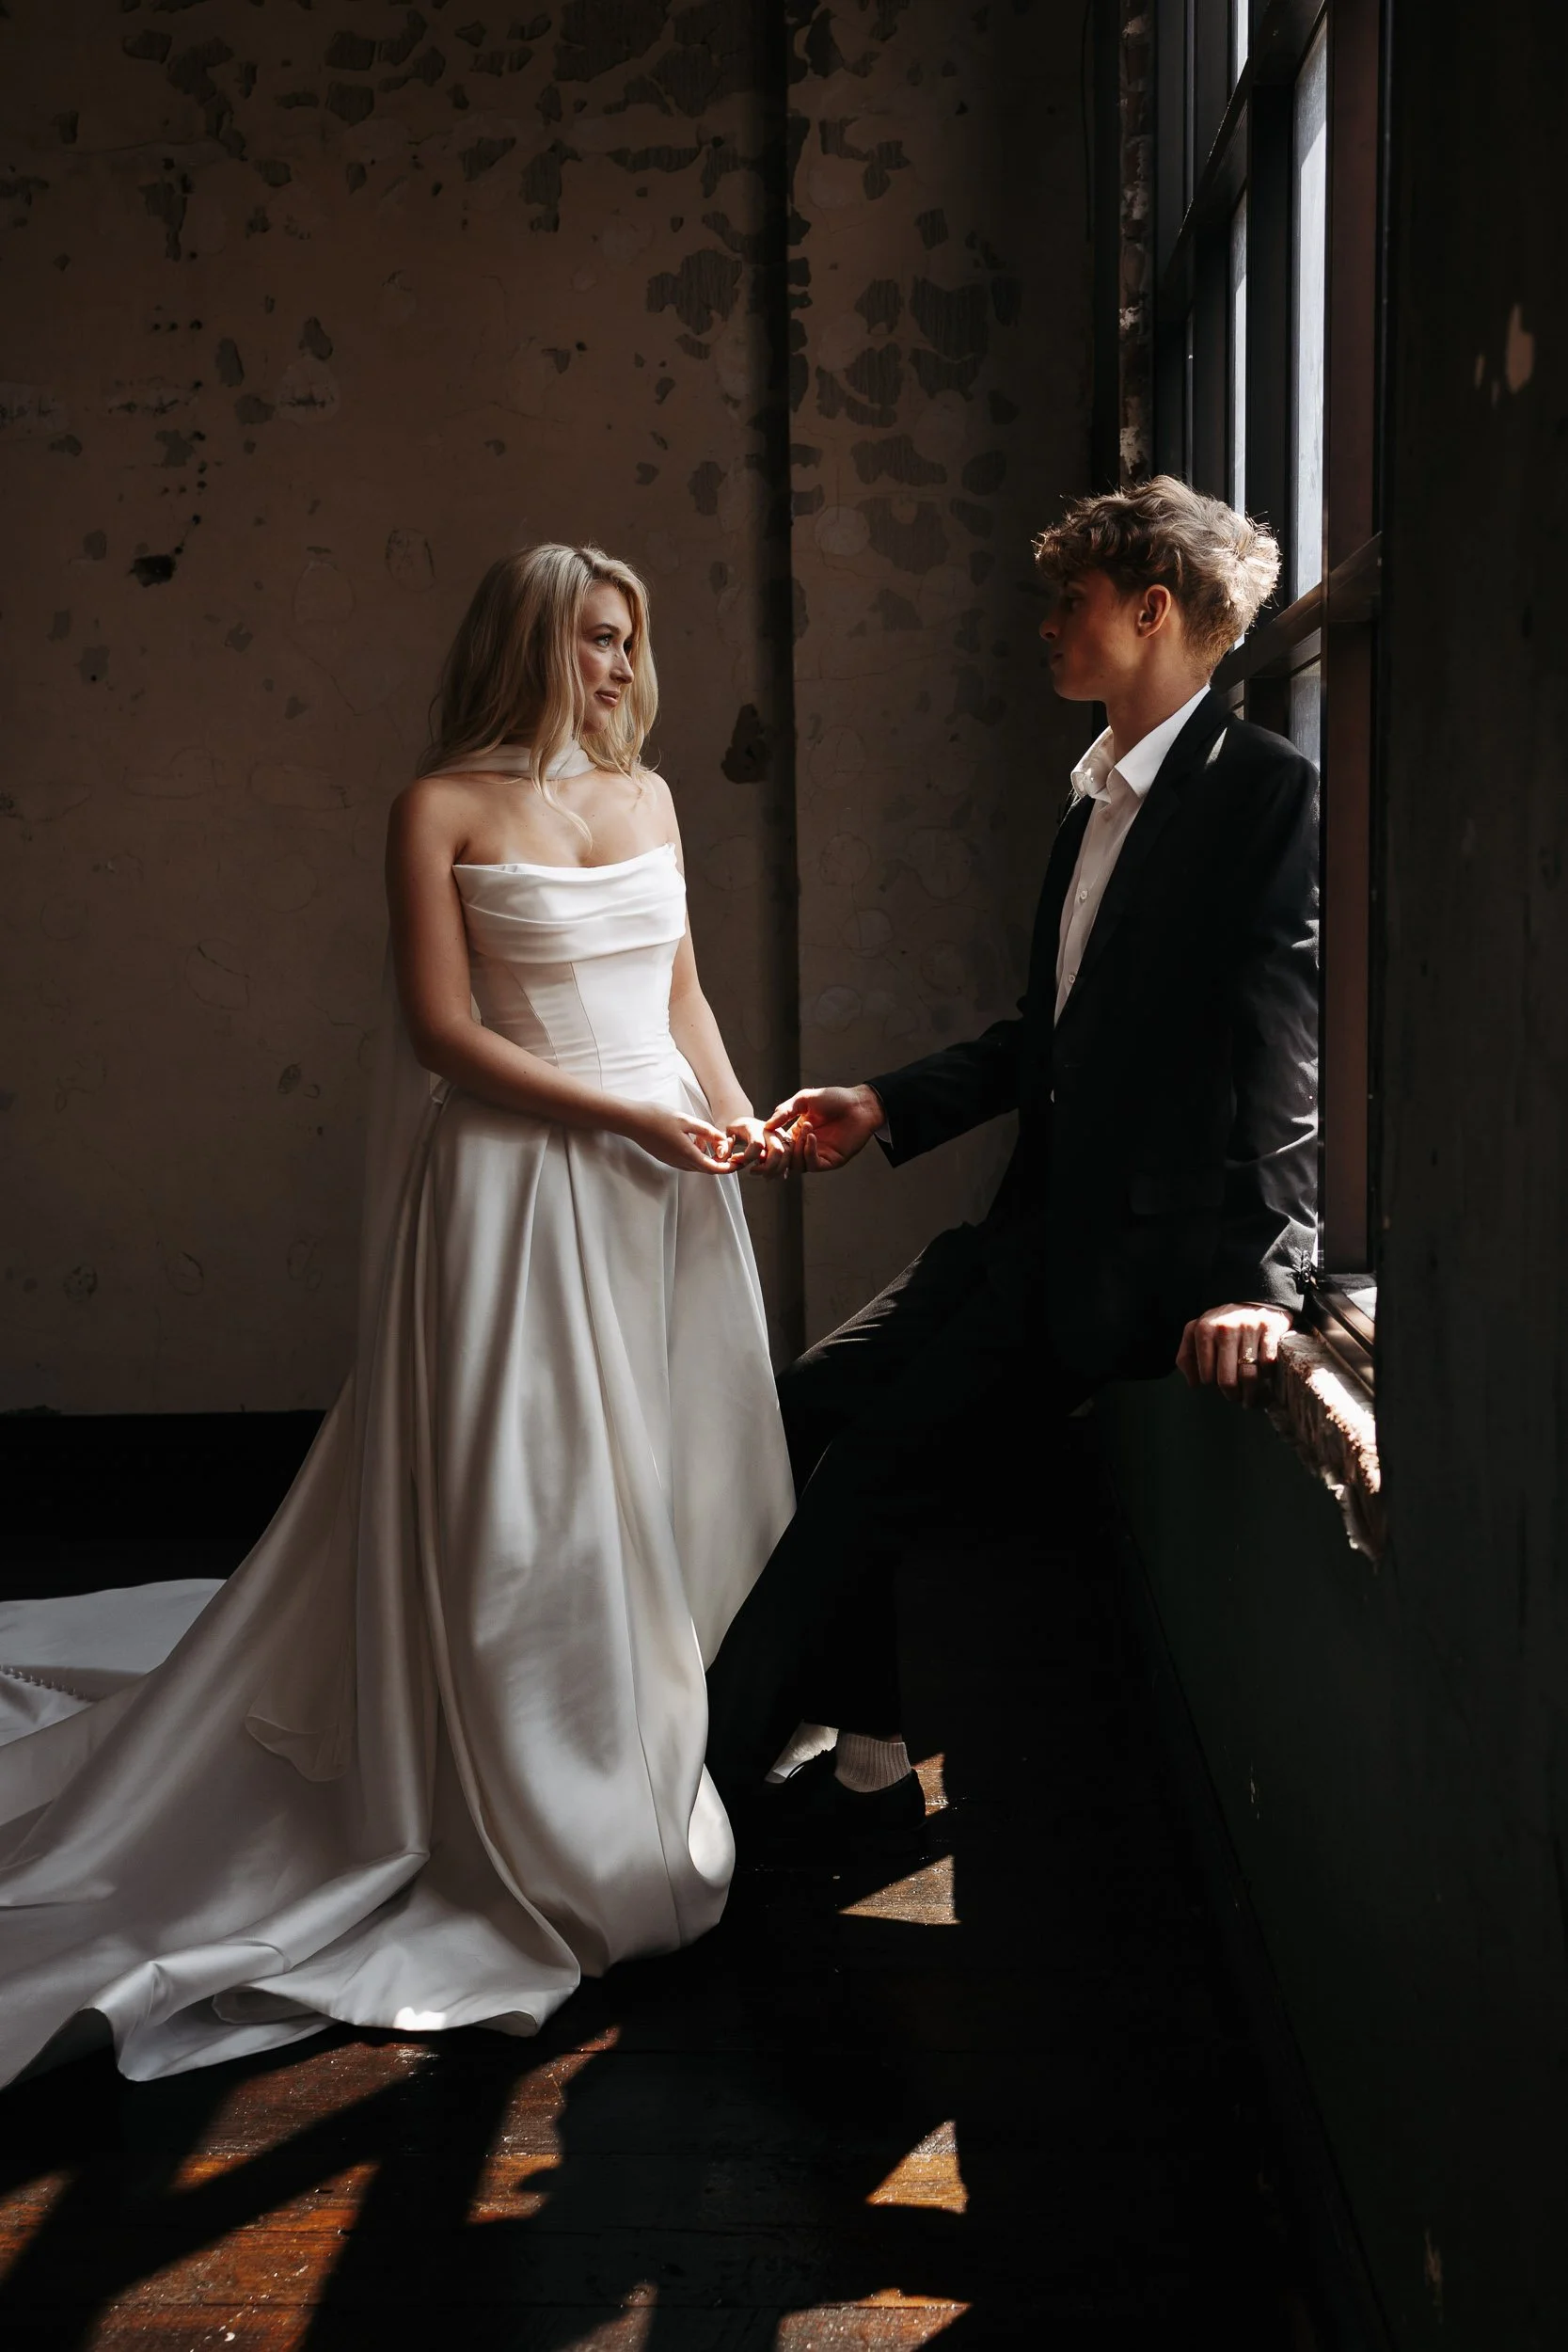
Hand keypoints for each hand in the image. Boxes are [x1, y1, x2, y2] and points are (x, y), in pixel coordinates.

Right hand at [622, 1104, 735, 1174]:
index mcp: (687, 1154)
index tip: (738, 1163)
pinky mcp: (666, 1158)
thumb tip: (722, 1140)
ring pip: (696, 1165)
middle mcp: (680, 1162)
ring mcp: (672, 1162)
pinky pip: (687, 1162)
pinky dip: (696, 1155)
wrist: (632, 1121)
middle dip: (720, 1162)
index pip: (713, 1169)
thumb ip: (706, 1131)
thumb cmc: (657, 1117)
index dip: (728, 1168)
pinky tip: (695, 1141)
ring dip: (707, 1157)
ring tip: (709, 1140)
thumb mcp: (686, 1120)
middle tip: (729, 1150)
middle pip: (706, 1169)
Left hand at [721, 1114, 790, 1177]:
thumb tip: (722, 1155)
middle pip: (777, 1151)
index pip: (757, 1144)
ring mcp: (779, 1135)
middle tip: (753, 1172)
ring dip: (776, 1170)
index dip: (747, 1158)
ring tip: (763, 1175)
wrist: (743, 1121)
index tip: (736, 1161)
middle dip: (767, 1167)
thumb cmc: (733, 1130)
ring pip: (786, 1155)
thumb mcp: (723, 1135)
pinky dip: (783, 1169)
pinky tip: (771, 1174)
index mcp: (753, 1127)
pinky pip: (790, 1157)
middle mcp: (770, 1129)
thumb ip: (722, 1146)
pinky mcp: (785, 1142)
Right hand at [764, 1083, 884, 1173]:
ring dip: (798, 1149)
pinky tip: (812, 1137)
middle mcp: (805, 1146)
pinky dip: (809, 1152)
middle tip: (782, 1139)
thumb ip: (784, 1111)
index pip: (778, 1146)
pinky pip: (813, 1165)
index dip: (771, 1144)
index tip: (766, 1136)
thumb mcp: (803, 1100)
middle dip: (781, 1151)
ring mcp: (818, 1155)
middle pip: (785, 1160)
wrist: (859, 1104)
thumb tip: (766, 1126)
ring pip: (797, 1165)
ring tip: (806, 1129)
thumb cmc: (834, 1099)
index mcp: (797, 1133)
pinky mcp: (830, 1161)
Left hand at [1176, 1302, 1292, 1402]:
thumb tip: (1193, 1384)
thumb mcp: (1197, 1332)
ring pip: (1249, 1376)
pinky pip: (1269, 1363)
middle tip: (1235, 1397)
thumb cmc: (1222, 1323)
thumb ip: (1186, 1356)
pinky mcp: (1270, 1328)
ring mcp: (1249, 1328)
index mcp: (1204, 1330)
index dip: (1213, 1386)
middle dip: (1232, 1395)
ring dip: (1251, 1394)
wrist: (1253, 1300)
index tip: (1218, 1387)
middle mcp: (1225, 1328)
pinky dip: (1268, 1375)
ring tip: (1249, 1399)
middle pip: (1227, 1380)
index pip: (1206, 1375)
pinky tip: (1265, 1377)